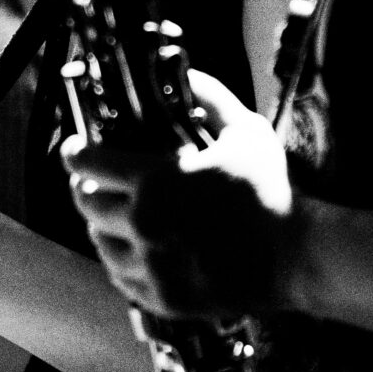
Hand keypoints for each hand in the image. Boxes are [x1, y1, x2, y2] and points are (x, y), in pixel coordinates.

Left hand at [64, 69, 297, 326]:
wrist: (297, 257)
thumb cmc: (272, 191)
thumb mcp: (247, 132)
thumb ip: (212, 99)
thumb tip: (190, 73)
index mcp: (157, 181)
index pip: (88, 164)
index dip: (75, 152)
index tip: (74, 149)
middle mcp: (145, 225)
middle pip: (86, 204)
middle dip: (85, 188)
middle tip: (93, 182)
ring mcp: (152, 266)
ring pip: (100, 243)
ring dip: (101, 226)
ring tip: (114, 216)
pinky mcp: (162, 298)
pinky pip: (122, 277)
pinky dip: (122, 260)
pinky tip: (134, 249)